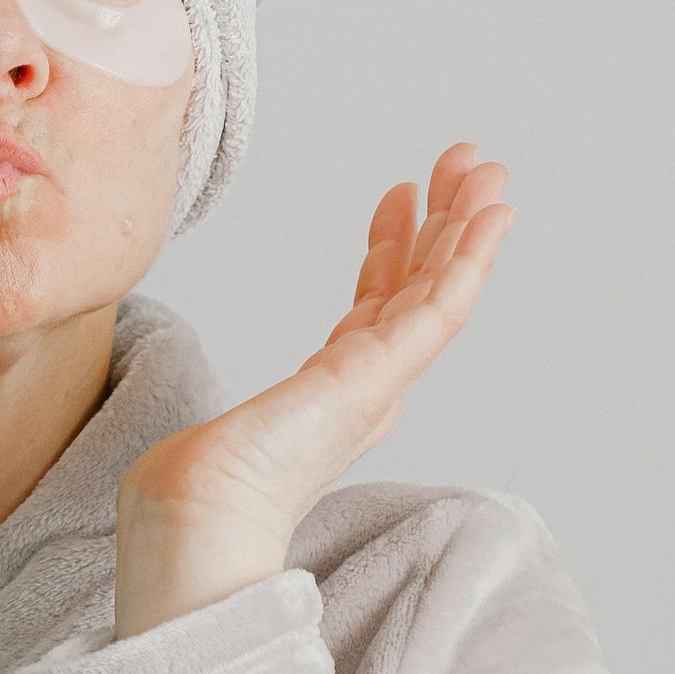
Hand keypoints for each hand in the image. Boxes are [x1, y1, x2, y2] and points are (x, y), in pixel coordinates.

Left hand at [113, 143, 515, 639]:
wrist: (200, 509)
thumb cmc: (200, 488)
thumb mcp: (225, 431)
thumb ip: (231, 426)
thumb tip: (183, 458)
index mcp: (336, 389)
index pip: (377, 303)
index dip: (393, 246)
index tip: (400, 193)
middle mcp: (371, 383)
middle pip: (419, 285)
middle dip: (443, 222)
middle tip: (465, 164)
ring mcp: (385, 378)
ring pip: (442, 287)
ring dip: (469, 227)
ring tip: (488, 171)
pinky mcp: (388, 372)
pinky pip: (445, 304)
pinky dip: (473, 258)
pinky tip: (492, 216)